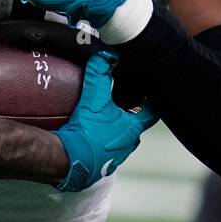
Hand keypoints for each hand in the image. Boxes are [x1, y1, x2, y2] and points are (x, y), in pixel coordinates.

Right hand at [51, 50, 156, 191]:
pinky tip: (89, 136)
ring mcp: (114, 158)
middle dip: (131, 114)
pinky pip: (105, 150)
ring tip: (104, 119)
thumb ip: (99, 74)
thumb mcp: (94, 99)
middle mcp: (128, 145)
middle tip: (124, 101)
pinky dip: (100, 142)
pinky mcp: (100, 166)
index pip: (152, 113)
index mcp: (132, 130)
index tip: (150, 91)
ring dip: (115, 129)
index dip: (152, 100)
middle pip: (135, 126)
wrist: (68, 162)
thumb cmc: (87, 134)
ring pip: (120, 139)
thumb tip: (105, 55)